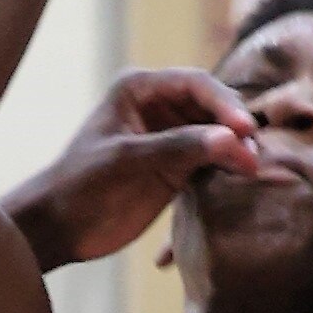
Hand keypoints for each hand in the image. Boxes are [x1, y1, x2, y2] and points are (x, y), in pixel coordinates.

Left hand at [7, 71, 264, 271]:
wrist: (58, 228)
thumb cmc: (80, 185)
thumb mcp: (126, 161)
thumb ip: (177, 147)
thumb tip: (232, 139)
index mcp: (139, 89)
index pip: (196, 84)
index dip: (225, 103)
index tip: (244, 130)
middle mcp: (159, 107)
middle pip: (213, 108)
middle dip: (235, 128)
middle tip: (254, 157)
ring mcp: (170, 138)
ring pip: (217, 135)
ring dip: (236, 150)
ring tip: (252, 171)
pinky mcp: (177, 168)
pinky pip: (212, 162)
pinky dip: (227, 169)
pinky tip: (242, 181)